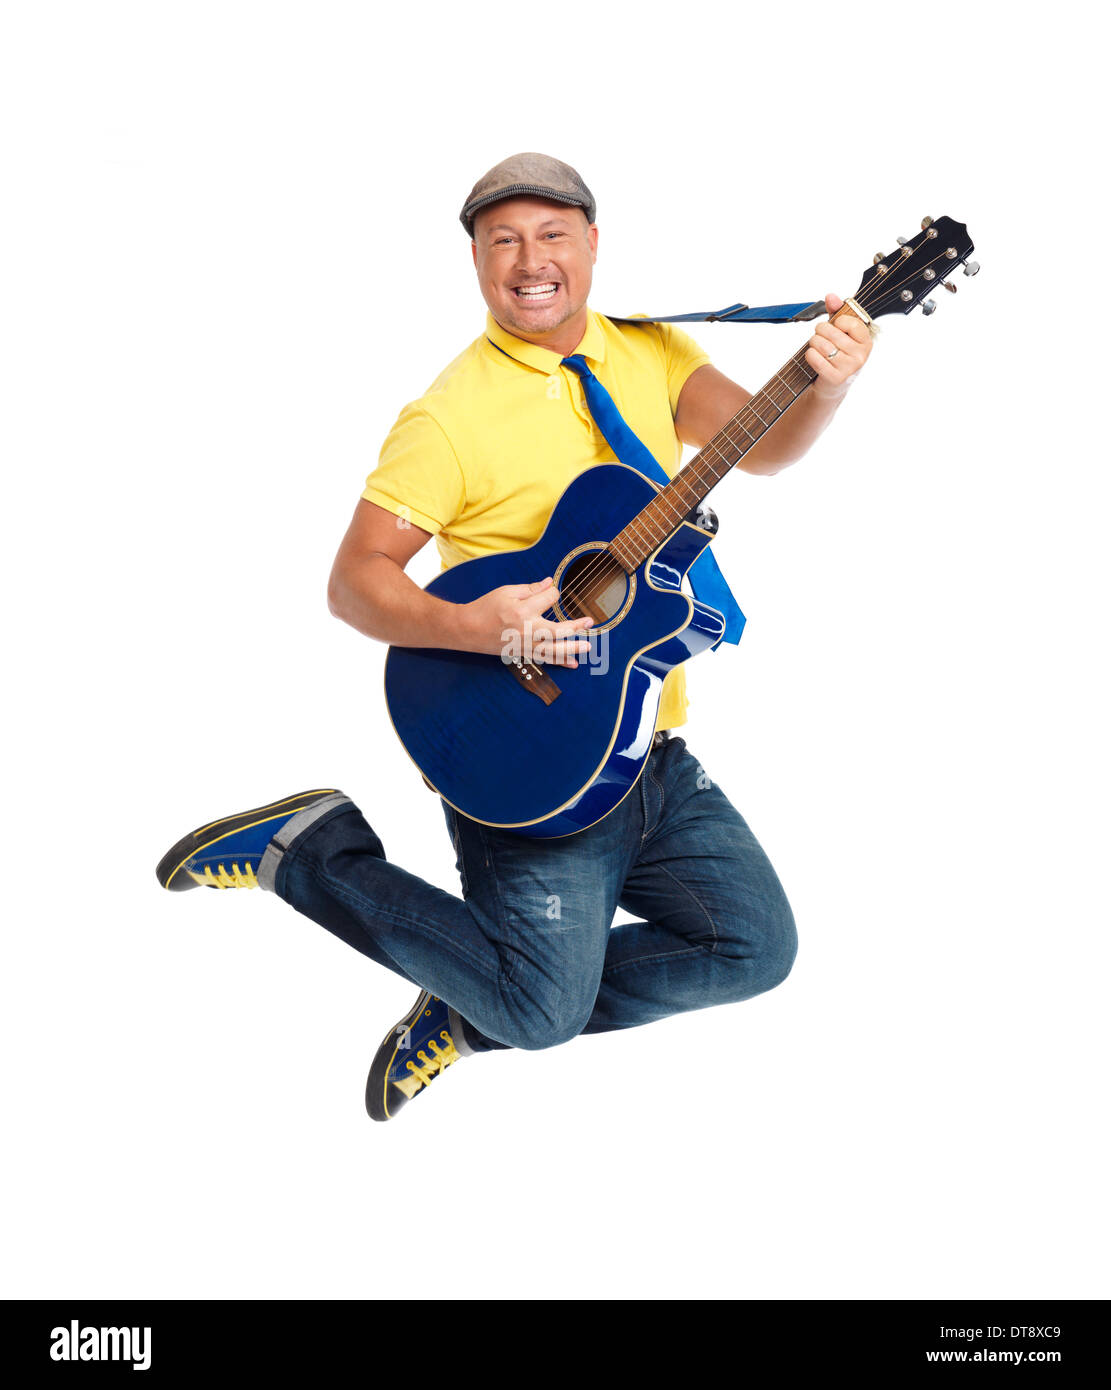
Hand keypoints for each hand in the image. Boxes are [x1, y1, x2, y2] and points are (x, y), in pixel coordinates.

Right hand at [462, 576, 593, 666]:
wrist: (467, 629)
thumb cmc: (485, 608)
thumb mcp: (506, 591)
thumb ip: (530, 589)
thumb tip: (549, 583)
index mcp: (522, 610)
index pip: (549, 598)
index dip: (553, 593)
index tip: (551, 591)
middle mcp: (526, 630)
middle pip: (558, 631)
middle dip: (576, 627)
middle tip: (589, 623)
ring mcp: (525, 644)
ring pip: (554, 649)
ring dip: (573, 649)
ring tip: (588, 646)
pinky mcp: (523, 653)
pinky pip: (545, 659)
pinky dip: (560, 662)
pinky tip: (574, 663)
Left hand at [805, 292, 872, 399]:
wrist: (833, 385)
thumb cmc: (838, 355)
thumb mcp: (841, 333)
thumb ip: (836, 312)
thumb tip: (831, 296)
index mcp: (866, 342)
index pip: (850, 322)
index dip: (837, 322)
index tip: (836, 326)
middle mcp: (861, 355)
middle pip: (831, 333)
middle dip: (820, 331)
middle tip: (820, 336)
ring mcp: (849, 368)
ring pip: (821, 344)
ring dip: (813, 343)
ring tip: (817, 346)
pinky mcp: (835, 378)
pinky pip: (815, 357)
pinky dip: (810, 355)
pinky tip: (814, 356)